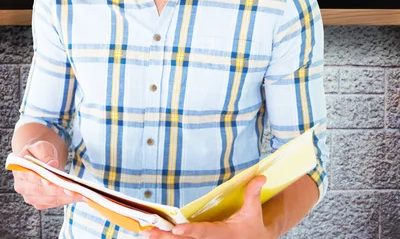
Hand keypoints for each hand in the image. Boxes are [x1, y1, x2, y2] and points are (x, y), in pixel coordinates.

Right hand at [12, 140, 85, 209]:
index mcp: (20, 171)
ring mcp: (30, 197)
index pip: (31, 177)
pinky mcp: (40, 202)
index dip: (42, 180)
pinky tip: (79, 197)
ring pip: (49, 199)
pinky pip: (54, 203)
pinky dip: (66, 200)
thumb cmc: (40, 151)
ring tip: (82, 194)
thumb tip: (52, 164)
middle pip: (42, 191)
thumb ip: (45, 154)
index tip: (54, 181)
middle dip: (59, 191)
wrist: (38, 157)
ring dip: (66, 198)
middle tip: (75, 189)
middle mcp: (22, 187)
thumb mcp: (41, 146)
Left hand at [147, 176, 276, 238]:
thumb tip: (261, 176)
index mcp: (225, 234)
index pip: (205, 233)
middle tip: (150, 232)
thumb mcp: (253, 210)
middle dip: (168, 238)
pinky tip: (155, 236)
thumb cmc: (252, 225)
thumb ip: (253, 192)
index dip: (191, 232)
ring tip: (147, 233)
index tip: (177, 229)